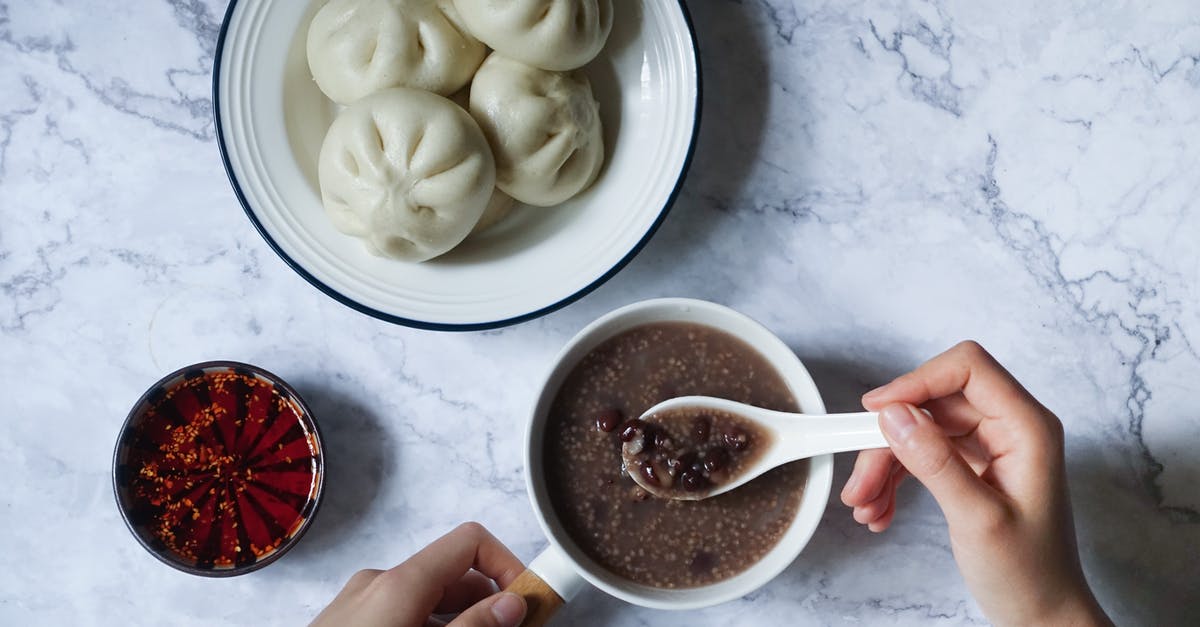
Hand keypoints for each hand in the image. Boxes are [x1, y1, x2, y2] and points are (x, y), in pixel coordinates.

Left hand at [311, 522, 526, 626]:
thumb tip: (514, 603)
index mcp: (399, 584)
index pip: (470, 542)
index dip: (507, 566)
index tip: (527, 603)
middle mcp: (376, 584)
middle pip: (451, 577)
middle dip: (486, 607)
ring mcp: (356, 606)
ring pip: (426, 603)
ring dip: (457, 625)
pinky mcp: (344, 626)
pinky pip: (399, 618)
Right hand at [841, 341, 1110, 626]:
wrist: (1041, 615)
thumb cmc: (1030, 574)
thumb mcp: (977, 519)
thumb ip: (935, 462)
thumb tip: (895, 415)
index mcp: (1027, 428)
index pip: (967, 369)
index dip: (917, 381)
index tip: (876, 411)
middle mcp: (1009, 428)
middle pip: (932, 403)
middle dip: (889, 440)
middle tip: (861, 481)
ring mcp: (990, 446)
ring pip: (919, 429)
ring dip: (885, 464)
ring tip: (865, 505)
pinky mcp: (971, 465)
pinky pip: (922, 453)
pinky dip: (895, 478)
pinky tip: (880, 509)